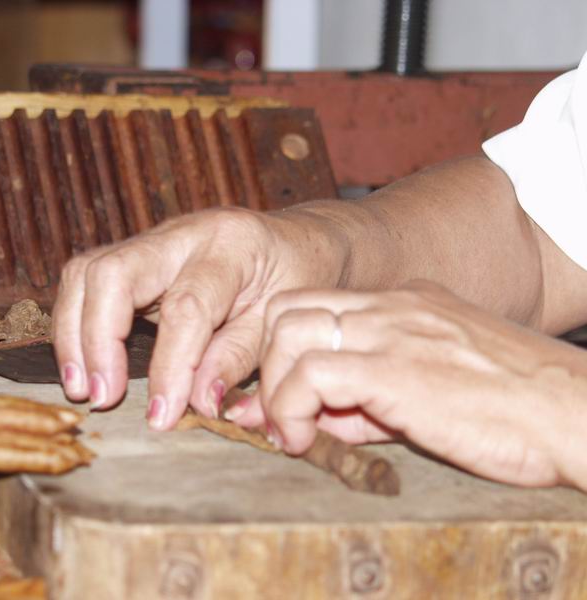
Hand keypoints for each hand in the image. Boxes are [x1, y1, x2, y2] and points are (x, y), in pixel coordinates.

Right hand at [52, 207, 347, 428]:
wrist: (297, 242)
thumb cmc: (297, 279)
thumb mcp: (281, 321)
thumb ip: (237, 359)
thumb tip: (195, 404)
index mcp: (231, 246)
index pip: (186, 308)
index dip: (169, 367)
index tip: (161, 416)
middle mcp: (182, 234)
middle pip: (113, 272)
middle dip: (96, 340)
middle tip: (100, 397)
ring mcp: (152, 241)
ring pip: (86, 271)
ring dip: (73, 333)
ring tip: (81, 388)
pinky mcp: (134, 257)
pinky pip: (87, 281)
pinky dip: (76, 323)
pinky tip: (82, 364)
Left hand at [229, 280, 586, 488]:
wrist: (573, 414)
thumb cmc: (511, 412)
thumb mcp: (431, 394)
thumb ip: (365, 405)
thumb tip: (309, 424)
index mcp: (400, 305)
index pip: (312, 306)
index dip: (282, 351)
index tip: (278, 399)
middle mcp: (389, 307)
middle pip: (285, 310)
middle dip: (267, 365)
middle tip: (277, 415)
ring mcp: (390, 331)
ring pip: (287, 333)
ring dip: (273, 389)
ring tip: (290, 433)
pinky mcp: (393, 368)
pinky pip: (310, 376)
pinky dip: (290, 410)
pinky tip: (304, 441)